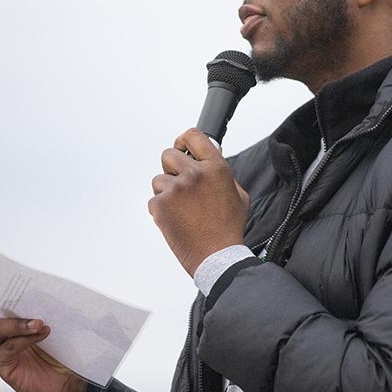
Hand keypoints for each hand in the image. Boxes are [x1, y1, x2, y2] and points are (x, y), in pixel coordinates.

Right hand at [0, 252, 86, 391]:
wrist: (69, 383)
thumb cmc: (58, 350)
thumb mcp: (51, 319)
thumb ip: (43, 303)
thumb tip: (46, 282)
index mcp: (4, 317)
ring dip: (18, 322)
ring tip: (40, 322)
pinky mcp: (4, 367)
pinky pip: (9, 348)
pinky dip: (26, 339)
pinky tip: (42, 333)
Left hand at [149, 128, 249, 275]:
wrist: (217, 256)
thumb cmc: (229, 227)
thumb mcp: (238, 194)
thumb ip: (222, 173)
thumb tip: (207, 160)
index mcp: (215, 167)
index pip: (193, 135)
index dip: (184, 140)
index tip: (181, 146)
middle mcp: (194, 174)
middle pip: (168, 154)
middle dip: (172, 168)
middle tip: (181, 184)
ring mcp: (176, 189)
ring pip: (159, 179)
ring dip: (167, 191)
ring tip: (182, 209)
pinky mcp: (160, 205)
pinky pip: (154, 200)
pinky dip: (162, 209)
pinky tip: (177, 220)